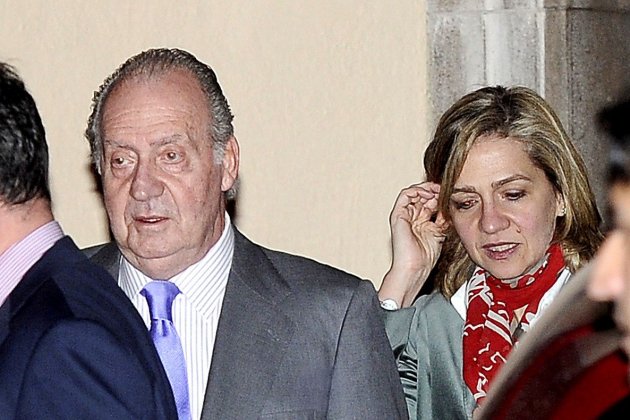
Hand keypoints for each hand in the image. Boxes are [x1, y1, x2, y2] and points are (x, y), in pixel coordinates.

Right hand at [379, 182, 446, 306]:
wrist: (415, 268)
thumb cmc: (425, 257)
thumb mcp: (440, 232)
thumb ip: (443, 219)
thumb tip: (450, 206)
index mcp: (420, 221)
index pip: (429, 201)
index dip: (439, 195)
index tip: (451, 193)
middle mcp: (411, 217)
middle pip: (422, 195)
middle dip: (435, 190)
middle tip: (446, 189)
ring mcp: (403, 215)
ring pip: (413, 192)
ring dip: (427, 188)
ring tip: (437, 190)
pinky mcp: (397, 215)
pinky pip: (405, 195)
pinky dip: (417, 190)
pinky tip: (429, 193)